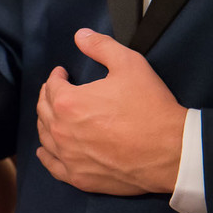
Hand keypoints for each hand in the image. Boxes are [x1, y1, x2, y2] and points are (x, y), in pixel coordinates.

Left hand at [36, 29, 186, 195]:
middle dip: (47, 96)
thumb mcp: (130, 65)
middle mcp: (60, 130)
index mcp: (67, 102)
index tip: (62, 73)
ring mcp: (67, 156)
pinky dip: (46, 155)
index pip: (52, 86)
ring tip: (51, 115)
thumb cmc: (150, 107)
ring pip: (45, 136)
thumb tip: (80, 35)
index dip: (56, 76)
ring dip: (45, 122)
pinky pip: (52, 165)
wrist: (169, 150)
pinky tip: (44, 150)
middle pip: (43, 110)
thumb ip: (102, 47)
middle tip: (55, 91)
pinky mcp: (77, 177)